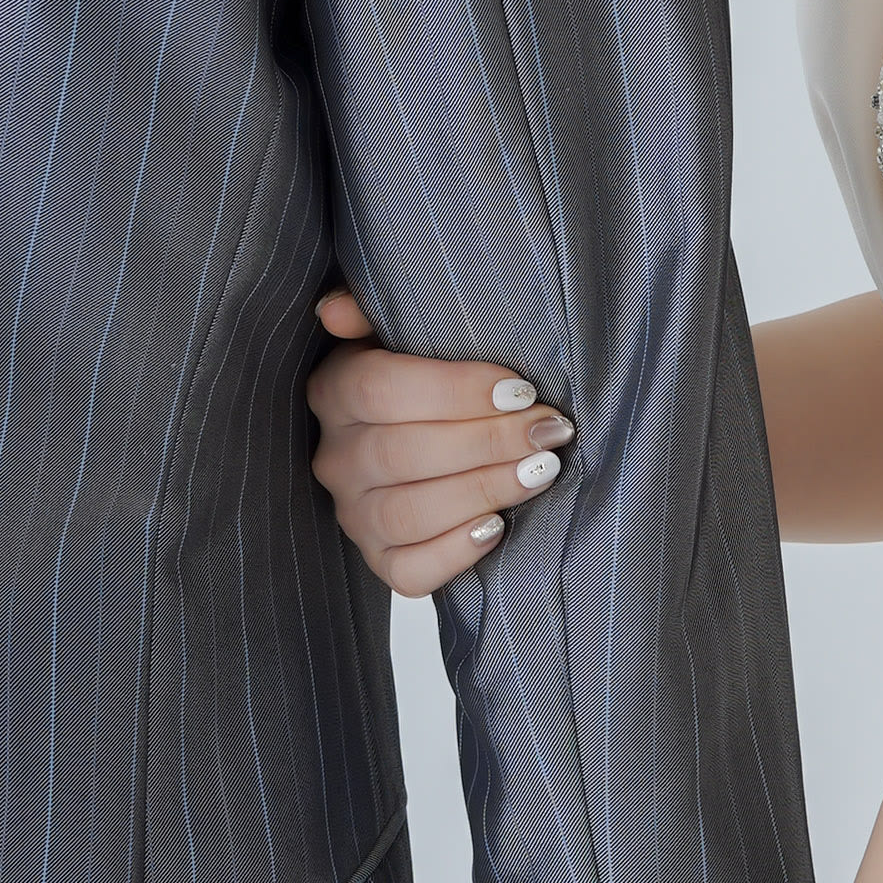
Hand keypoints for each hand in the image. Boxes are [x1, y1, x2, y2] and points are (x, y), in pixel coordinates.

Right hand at [309, 289, 569, 596]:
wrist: (435, 436)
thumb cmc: (430, 377)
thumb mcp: (401, 330)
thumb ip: (372, 310)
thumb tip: (334, 311)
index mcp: (333, 391)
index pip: (380, 389)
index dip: (454, 390)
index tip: (520, 389)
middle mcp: (334, 457)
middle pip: (402, 453)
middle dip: (488, 442)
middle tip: (549, 430)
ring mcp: (353, 515)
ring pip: (408, 513)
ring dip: (483, 491)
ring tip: (541, 470)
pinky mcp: (379, 561)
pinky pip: (409, 572)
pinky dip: (455, 552)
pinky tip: (498, 527)